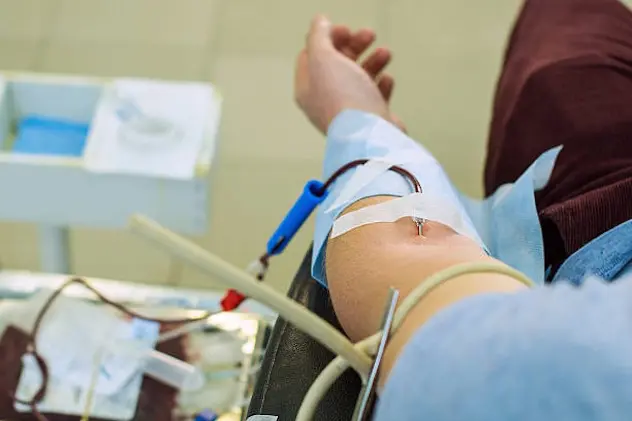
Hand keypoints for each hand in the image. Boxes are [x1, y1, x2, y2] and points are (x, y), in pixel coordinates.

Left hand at [295, 16, 404, 133]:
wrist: (370, 134)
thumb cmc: (343, 97)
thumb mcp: (323, 58)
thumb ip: (319, 36)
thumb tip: (319, 22)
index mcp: (308, 88)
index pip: (312, 56)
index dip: (328, 38)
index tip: (346, 30)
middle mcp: (325, 101)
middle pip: (338, 64)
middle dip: (354, 45)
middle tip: (369, 35)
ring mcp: (348, 112)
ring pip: (359, 78)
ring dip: (373, 60)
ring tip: (385, 53)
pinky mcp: (369, 120)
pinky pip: (374, 96)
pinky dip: (381, 84)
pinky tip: (386, 80)